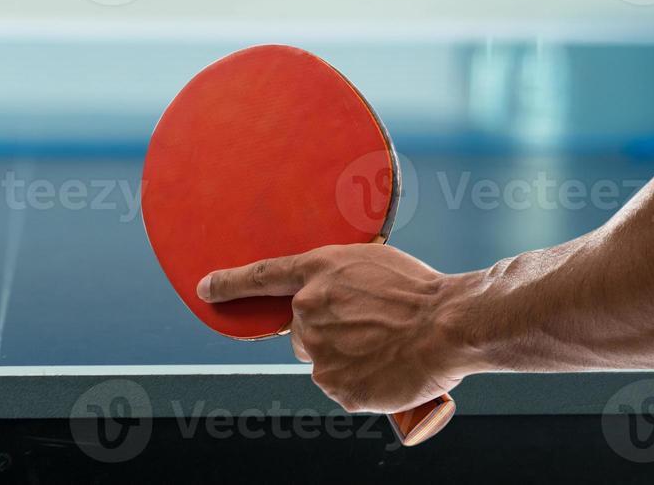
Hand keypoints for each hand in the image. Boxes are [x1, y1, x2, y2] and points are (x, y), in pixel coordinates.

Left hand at [198, 244, 468, 413]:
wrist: (447, 325)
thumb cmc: (423, 292)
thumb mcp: (376, 266)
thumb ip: (346, 282)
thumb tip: (344, 302)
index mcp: (319, 272)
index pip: (261, 277)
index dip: (230, 284)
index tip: (205, 288)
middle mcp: (309, 310)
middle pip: (302, 330)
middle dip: (328, 332)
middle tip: (369, 329)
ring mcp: (318, 350)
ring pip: (322, 359)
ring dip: (347, 358)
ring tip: (386, 348)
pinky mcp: (334, 385)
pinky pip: (341, 386)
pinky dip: (360, 383)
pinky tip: (385, 369)